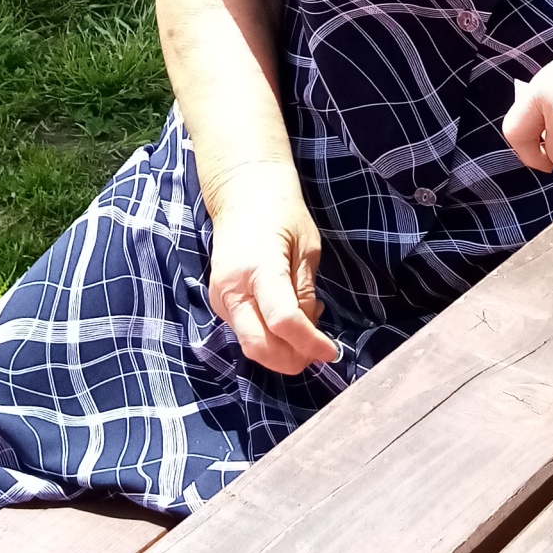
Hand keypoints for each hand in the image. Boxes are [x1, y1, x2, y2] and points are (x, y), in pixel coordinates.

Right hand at [206, 166, 338, 375]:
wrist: (242, 193)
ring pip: (251, 345)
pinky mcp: (220, 303)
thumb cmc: (281, 212)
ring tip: (307, 320)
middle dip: (291, 359)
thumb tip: (308, 331)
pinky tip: (289, 315)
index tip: (333, 351)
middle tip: (319, 351)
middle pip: (258, 347)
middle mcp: (231, 288)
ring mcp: (220, 298)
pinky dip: (271, 337)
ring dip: (282, 349)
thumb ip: (305, 293)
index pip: (284, 322)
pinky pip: (247, 332)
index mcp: (258, 268)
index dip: (310, 344)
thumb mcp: (307, 248)